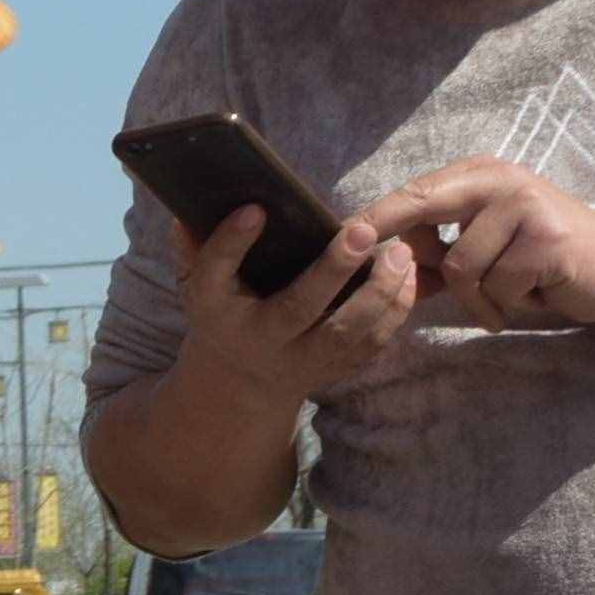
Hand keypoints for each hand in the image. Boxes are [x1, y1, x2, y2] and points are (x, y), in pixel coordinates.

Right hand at [172, 202, 422, 406]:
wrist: (241, 384)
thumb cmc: (224, 316)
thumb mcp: (199, 287)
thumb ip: (196, 249)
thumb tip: (185, 210)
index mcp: (218, 313)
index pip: (215, 274)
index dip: (232, 243)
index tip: (255, 210)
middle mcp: (260, 341)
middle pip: (297, 308)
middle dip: (332, 270)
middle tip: (362, 231)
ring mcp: (301, 362)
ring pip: (345, 333)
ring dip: (379, 293)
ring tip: (400, 252)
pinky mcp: (334, 370)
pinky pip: (371, 346)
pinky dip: (395, 313)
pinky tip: (409, 277)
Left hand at [352, 159, 594, 332]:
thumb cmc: (544, 262)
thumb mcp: (488, 247)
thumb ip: (440, 250)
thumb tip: (379, 261)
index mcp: (482, 176)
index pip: (416, 191)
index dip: (377, 214)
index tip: (341, 235)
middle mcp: (501, 180)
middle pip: (425, 208)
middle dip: (393, 240)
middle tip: (360, 254)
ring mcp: (525, 206)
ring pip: (461, 266)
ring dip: (480, 297)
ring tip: (513, 292)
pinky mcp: (546, 240)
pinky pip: (496, 286)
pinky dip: (508, 304)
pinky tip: (535, 295)